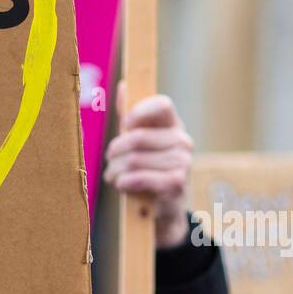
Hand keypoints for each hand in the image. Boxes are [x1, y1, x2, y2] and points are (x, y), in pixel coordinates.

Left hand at [103, 85, 192, 247]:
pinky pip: (139, 177)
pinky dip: (124, 182)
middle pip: (137, 137)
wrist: (162, 208)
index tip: (125, 125)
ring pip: (134, 159)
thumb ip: (129, 115)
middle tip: (109, 160)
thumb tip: (123, 85)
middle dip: (114, 151)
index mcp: (173, 124)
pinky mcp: (176, 184)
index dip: (139, 112)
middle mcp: (183, 140)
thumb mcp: (138, 140)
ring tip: (113, 176)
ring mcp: (183, 162)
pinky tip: (122, 185)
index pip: (162, 105)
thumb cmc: (147, 167)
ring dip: (115, 170)